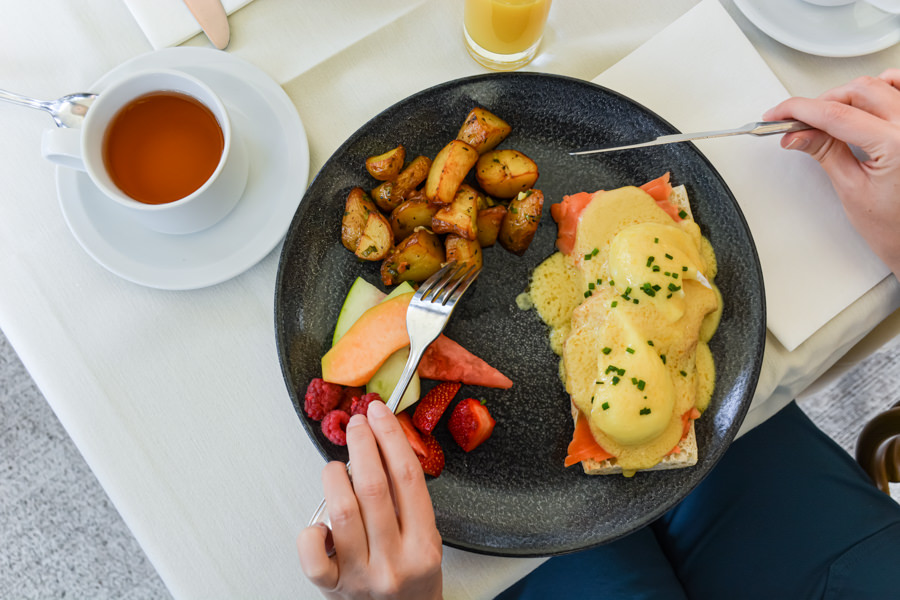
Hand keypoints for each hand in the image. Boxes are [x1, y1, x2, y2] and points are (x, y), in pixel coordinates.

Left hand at [297, 400, 442, 599]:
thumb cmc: (412, 579)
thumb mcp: (425, 540)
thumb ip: (406, 501)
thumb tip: (380, 445)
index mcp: (423, 544)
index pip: (407, 477)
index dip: (391, 437)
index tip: (380, 414)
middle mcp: (394, 560)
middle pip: (374, 487)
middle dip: (362, 445)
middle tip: (357, 424)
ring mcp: (361, 575)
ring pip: (343, 511)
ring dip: (336, 477)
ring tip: (337, 468)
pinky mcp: (333, 588)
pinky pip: (313, 555)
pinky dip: (310, 531)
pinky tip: (319, 522)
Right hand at [763, 69, 899, 279]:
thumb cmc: (896, 226)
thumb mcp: (851, 189)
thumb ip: (824, 152)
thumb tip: (796, 134)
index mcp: (897, 144)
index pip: (836, 114)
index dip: (799, 110)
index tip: (778, 114)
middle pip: (857, 92)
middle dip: (821, 103)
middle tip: (796, 123)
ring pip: (880, 83)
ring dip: (848, 94)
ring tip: (827, 116)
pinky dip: (881, 87)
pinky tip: (863, 102)